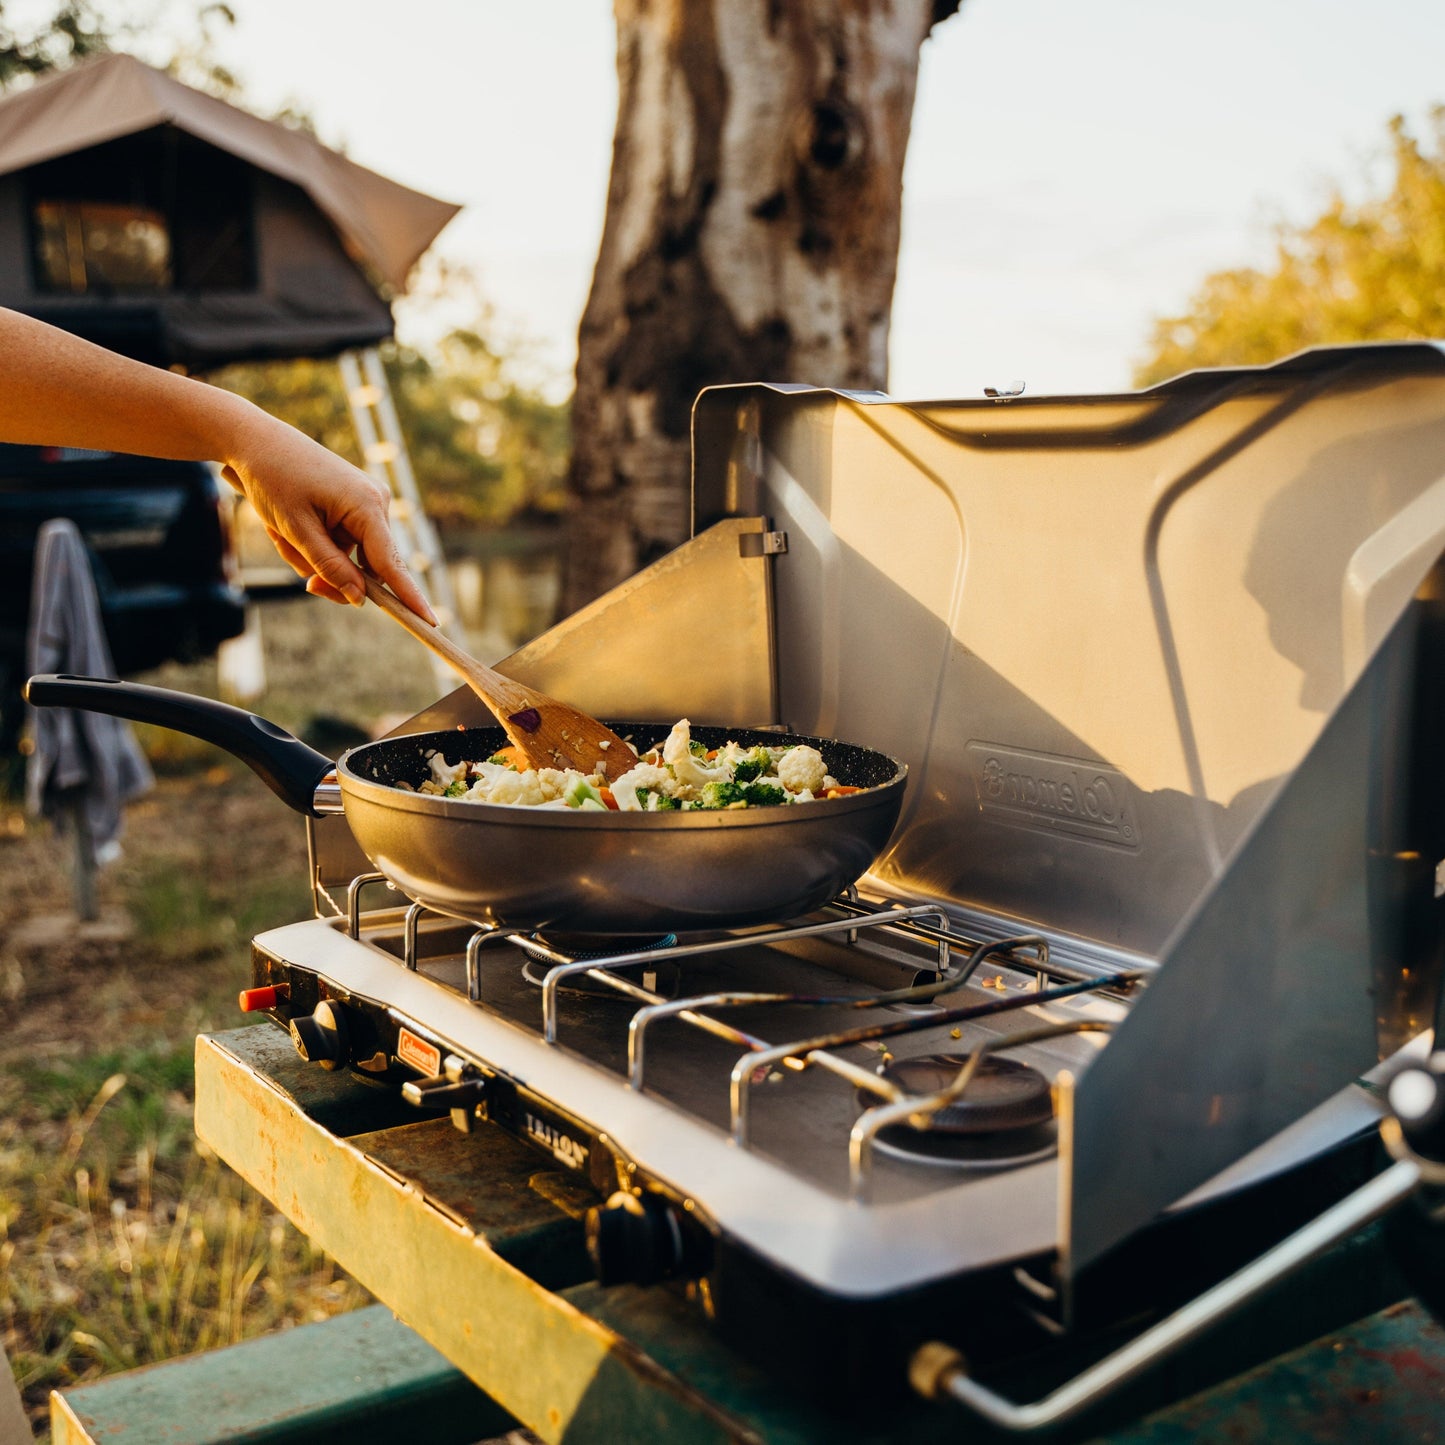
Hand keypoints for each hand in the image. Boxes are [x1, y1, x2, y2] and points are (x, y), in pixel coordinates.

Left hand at [221, 411, 436, 622]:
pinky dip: (319, 544)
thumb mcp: (296, 531)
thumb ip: (330, 568)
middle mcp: (377, 503)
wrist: (256, 439)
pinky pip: (344, 541)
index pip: (391, 564)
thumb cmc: (273, 479)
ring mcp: (368, 501)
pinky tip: (291, 527)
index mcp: (367, 506)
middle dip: (334, 575)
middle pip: (368, 567)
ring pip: (351, 557)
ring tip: (283, 534)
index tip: (430, 623)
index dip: (409, 598)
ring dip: (317, 558)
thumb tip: (360, 600)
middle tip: (307, 585)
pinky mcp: (356, 502)